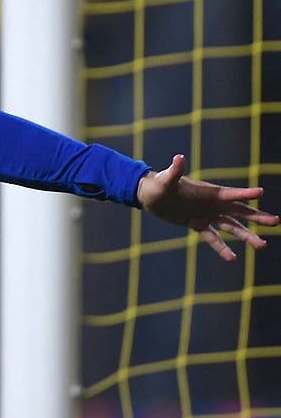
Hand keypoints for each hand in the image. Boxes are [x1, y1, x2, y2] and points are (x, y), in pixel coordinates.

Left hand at [137, 154, 277, 260]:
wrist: (149, 195)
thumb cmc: (158, 184)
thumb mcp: (166, 179)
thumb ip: (174, 171)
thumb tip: (179, 158)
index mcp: (208, 192)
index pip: (231, 193)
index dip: (244, 193)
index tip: (261, 192)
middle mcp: (212, 204)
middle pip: (239, 212)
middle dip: (257, 217)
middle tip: (276, 222)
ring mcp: (206, 215)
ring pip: (231, 227)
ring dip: (246, 236)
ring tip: (263, 245)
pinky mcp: (198, 224)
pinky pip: (213, 238)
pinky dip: (222, 247)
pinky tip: (232, 258)